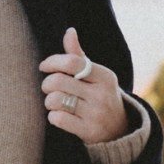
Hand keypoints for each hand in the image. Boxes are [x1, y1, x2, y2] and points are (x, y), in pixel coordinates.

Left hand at [40, 26, 128, 145]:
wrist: (119, 130)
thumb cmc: (100, 96)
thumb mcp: (95, 76)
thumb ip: (79, 56)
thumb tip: (69, 31)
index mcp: (104, 76)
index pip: (72, 62)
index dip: (52, 62)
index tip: (44, 66)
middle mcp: (102, 94)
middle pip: (58, 81)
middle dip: (47, 83)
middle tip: (49, 87)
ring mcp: (96, 114)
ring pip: (55, 100)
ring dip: (49, 101)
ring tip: (54, 102)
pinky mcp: (89, 131)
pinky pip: (58, 119)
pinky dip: (53, 116)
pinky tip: (58, 116)